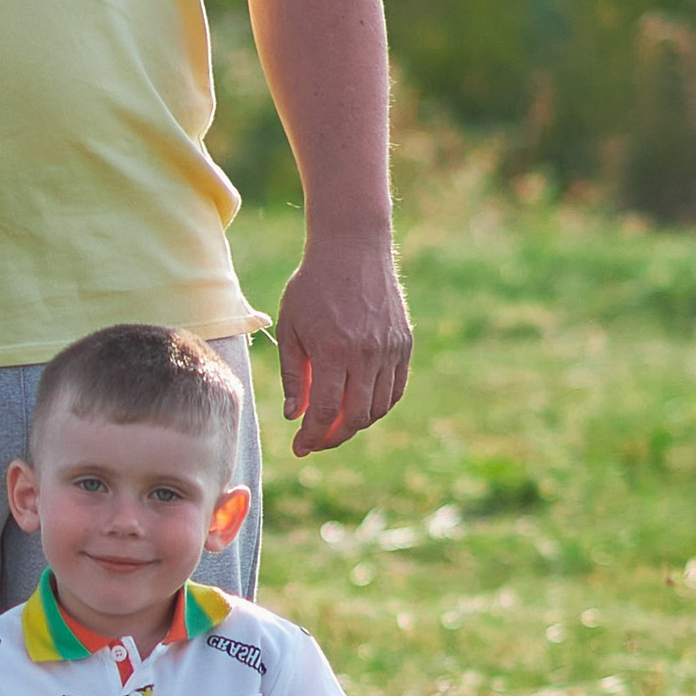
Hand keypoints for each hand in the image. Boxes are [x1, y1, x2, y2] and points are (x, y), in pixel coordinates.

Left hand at [276, 235, 410, 456]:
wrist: (352, 248)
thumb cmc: (312, 286)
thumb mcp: (291, 328)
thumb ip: (293, 375)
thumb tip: (296, 416)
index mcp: (333, 352)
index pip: (325, 413)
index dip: (312, 437)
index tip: (300, 448)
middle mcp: (366, 354)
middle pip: (356, 418)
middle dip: (333, 438)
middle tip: (316, 441)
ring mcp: (390, 349)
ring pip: (378, 407)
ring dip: (357, 423)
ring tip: (335, 423)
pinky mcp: (404, 343)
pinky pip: (396, 388)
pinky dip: (379, 405)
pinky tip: (360, 406)